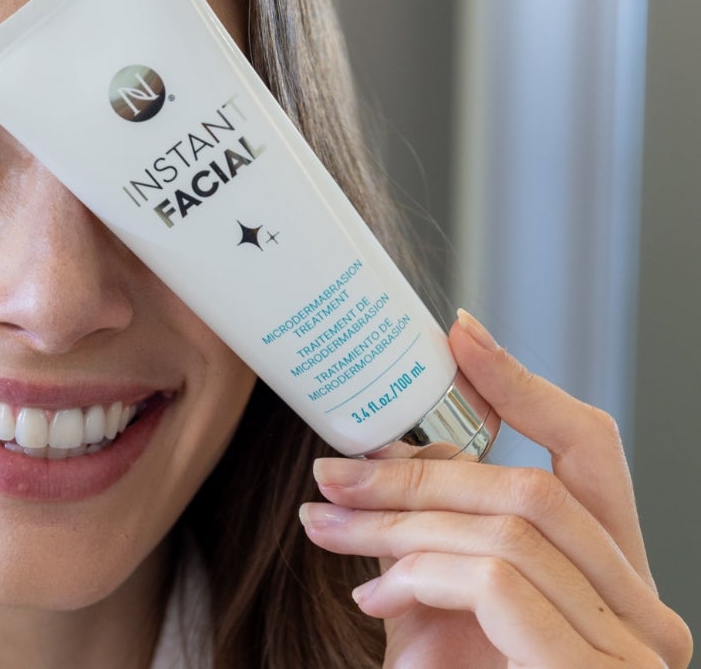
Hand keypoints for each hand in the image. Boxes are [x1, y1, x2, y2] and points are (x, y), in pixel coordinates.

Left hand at [298, 309, 693, 667]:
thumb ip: (441, 557)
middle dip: (418, 468)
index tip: (456, 338)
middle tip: (330, 470)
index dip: (526, 386)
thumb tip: (383, 480)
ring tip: (327, 530)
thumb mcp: (449, 628)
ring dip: (399, 520)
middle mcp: (647, 616)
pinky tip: (374, 601)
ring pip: (509, 528)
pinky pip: (497, 583)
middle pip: (532, 487)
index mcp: (616, 587)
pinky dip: (421, 575)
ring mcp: (634, 654)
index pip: (593, 453)